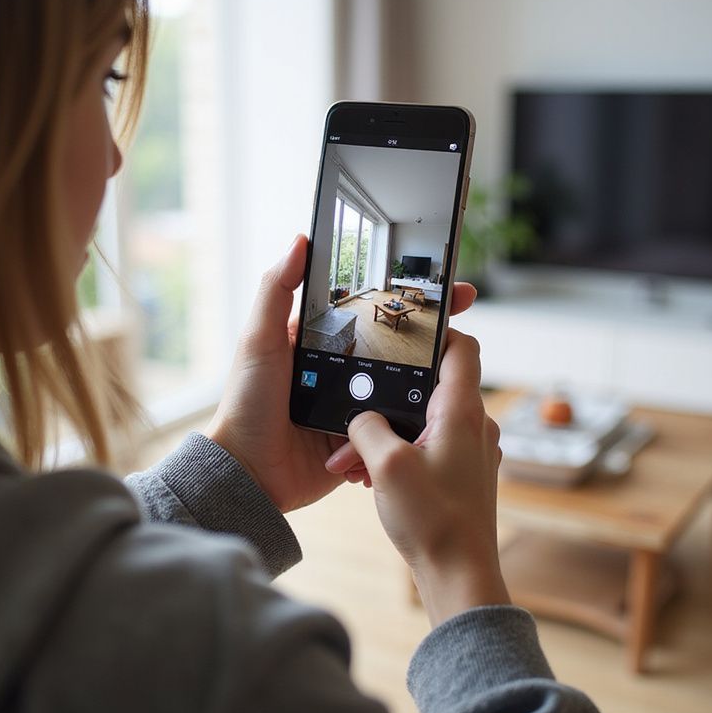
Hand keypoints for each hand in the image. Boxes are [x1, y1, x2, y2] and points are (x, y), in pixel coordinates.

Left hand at [205, 234, 476, 513]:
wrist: (249, 472)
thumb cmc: (246, 403)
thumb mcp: (260, 339)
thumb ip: (277, 290)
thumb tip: (300, 240)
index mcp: (323, 342)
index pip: (374, 311)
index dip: (410, 297)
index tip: (447, 287)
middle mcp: (342, 370)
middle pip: (399, 349)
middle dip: (435, 342)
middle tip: (465, 334)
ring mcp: (354, 406)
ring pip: (404, 390)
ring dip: (429, 388)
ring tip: (455, 382)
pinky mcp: (361, 440)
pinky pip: (394, 431)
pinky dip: (410, 428)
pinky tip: (430, 423)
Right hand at [342, 330, 509, 625]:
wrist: (459, 575)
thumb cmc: (433, 521)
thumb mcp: (386, 466)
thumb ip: (367, 427)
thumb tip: (361, 417)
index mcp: (462, 412)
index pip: (462, 348)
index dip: (435, 333)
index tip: (404, 333)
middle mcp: (473, 426)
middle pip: (429, 389)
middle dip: (385, 401)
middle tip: (354, 416)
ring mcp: (470, 451)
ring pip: (421, 423)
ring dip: (384, 435)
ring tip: (350, 460)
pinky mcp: (461, 474)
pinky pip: (425, 449)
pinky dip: (397, 455)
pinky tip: (366, 476)